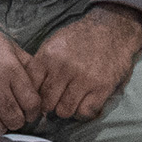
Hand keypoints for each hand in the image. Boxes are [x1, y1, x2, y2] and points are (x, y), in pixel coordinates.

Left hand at [29, 6, 141, 125]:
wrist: (112, 28)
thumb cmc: (79, 37)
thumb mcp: (54, 43)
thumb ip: (41, 65)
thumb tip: (29, 90)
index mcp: (49, 56)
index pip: (31, 87)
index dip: (33, 96)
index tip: (38, 98)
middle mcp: (64, 68)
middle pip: (46, 102)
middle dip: (50, 104)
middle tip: (56, 100)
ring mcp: (84, 78)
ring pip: (64, 111)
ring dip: (67, 109)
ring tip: (71, 100)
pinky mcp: (102, 87)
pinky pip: (85, 112)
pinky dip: (83, 112)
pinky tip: (84, 103)